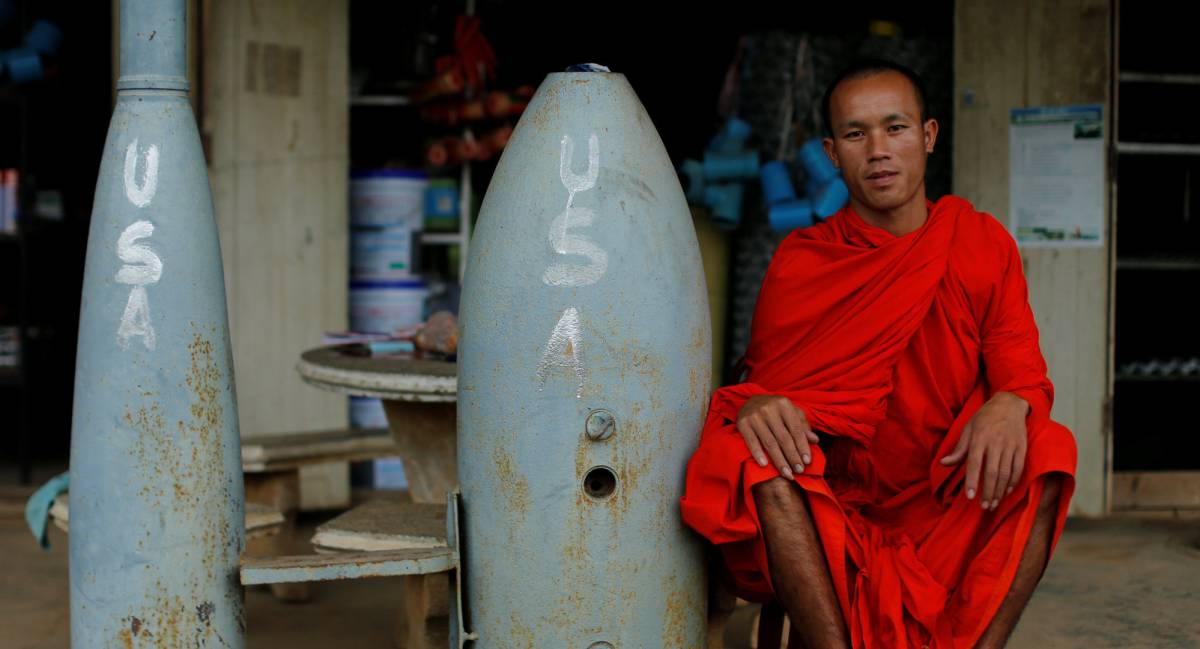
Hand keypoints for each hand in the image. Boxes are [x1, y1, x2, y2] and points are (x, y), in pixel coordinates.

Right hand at [737, 395, 820, 478]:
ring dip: (779, 460)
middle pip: (784, 438)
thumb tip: (815, 440)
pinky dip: (758, 454)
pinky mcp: (742, 423)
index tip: (807, 462)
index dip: (803, 446)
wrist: (750, 400)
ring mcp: (755, 416)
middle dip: (793, 457)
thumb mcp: (791, 412)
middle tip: (799, 471)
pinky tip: (765, 465)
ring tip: (787, 473)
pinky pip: (751, 442)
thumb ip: (803, 425)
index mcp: (784, 404)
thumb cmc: (775, 409)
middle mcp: (769, 409)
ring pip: (770, 443)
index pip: (796, 429)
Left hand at [939, 392, 1029, 509]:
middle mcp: (995, 443)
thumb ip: (958, 449)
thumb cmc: (984, 418)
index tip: (970, 496)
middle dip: (988, 491)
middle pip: (992, 472)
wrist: (1009, 404)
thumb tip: (944, 463)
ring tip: (994, 503)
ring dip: (1000, 491)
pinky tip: (1006, 492)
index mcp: (979, 438)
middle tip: (984, 506)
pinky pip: (1018, 468)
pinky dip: (1013, 482)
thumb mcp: (968, 429)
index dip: (972, 481)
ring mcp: (1010, 445)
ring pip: (1006, 473)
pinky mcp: (1022, 447)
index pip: (975, 463)